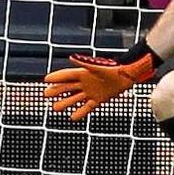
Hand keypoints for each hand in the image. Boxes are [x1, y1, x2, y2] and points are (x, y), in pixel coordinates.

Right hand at [43, 43, 158, 120]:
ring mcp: (91, 91)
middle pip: (68, 87)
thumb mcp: (98, 67)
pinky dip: (80, 112)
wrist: (128, 76)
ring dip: (65, 102)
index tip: (46, 79)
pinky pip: (87, 107)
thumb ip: (84, 63)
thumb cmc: (114, 69)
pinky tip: (72, 117)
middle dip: (57, 90)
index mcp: (84, 72)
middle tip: (45, 94)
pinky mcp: (98, 99)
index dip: (56, 77)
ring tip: (55, 108)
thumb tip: (71, 57)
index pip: (67, 75)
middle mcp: (85, 82)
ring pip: (75, 98)